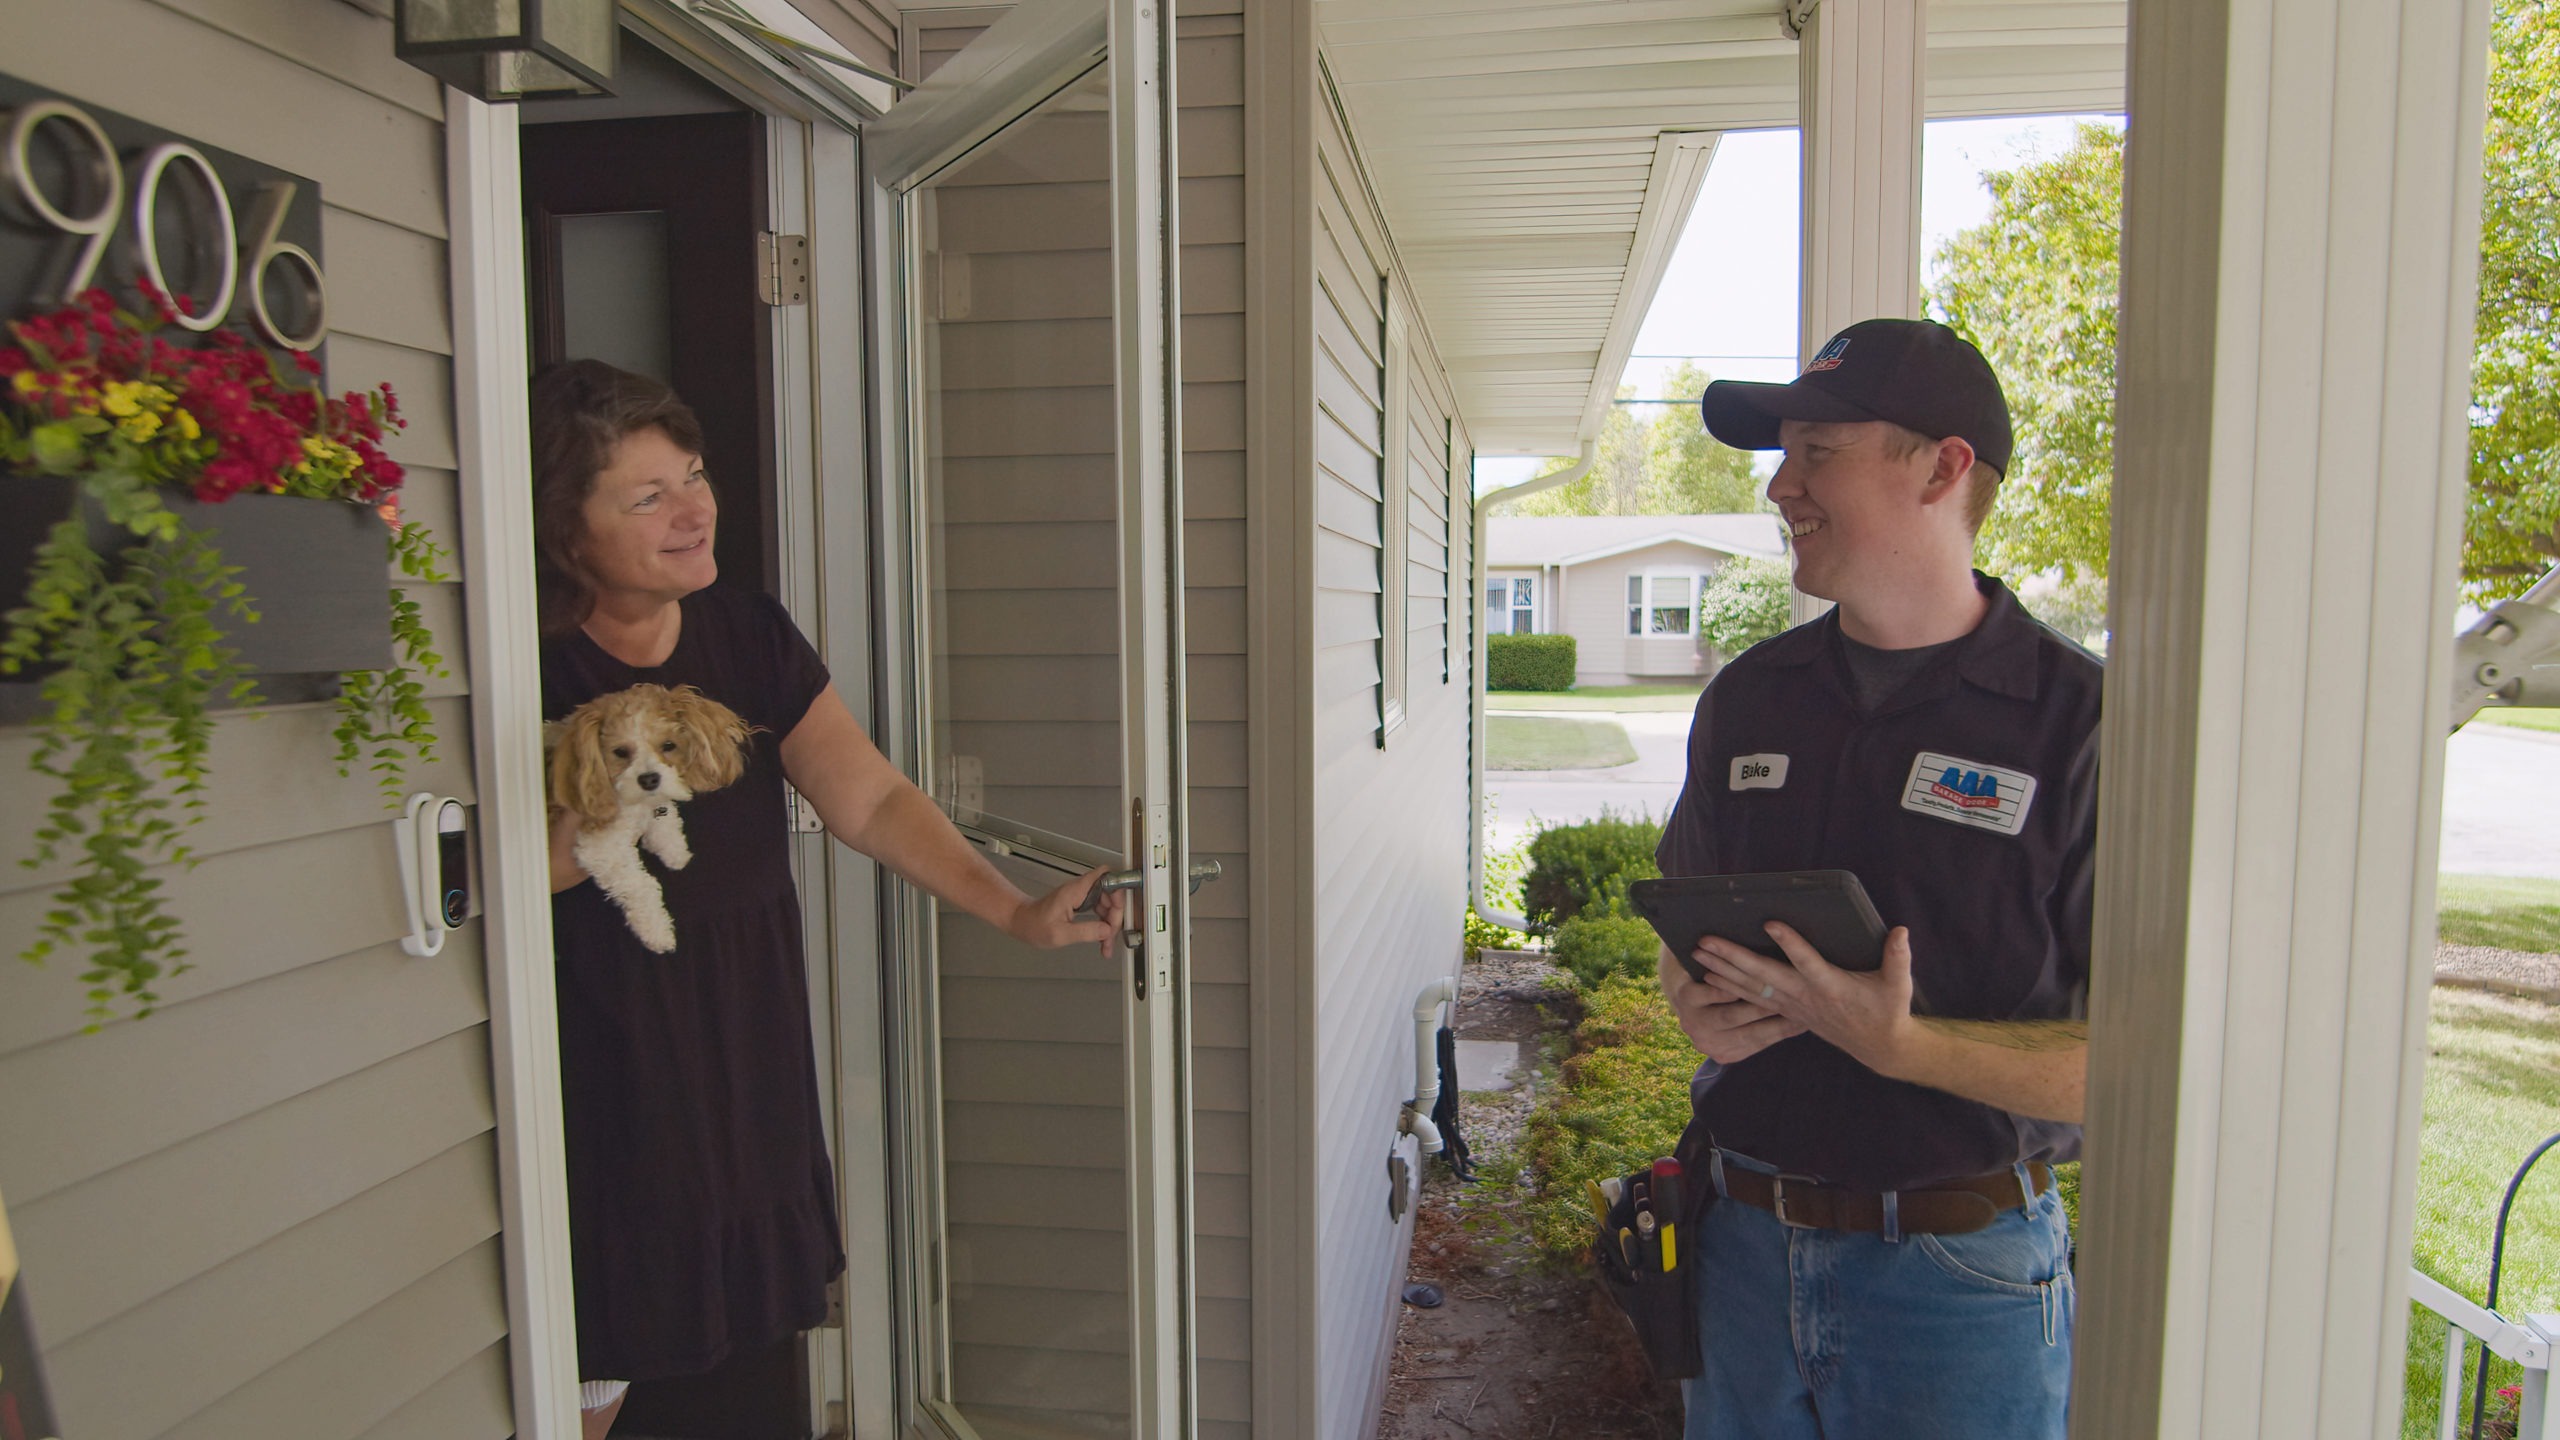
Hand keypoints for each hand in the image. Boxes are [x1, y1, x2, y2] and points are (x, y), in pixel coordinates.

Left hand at [1007, 866, 1125, 956]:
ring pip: (1107, 904)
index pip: (1106, 877)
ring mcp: (1081, 896)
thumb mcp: (1060, 934)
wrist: (1020, 922)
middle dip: (1115, 915)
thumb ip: (1085, 932)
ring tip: (1105, 943)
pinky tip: (1101, 938)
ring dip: (1110, 923)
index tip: (1120, 909)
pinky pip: (1099, 910)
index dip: (1118, 890)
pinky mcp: (1080, 903)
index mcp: (1074, 891)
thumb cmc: (1033, 925)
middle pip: (1110, 894)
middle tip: (1110, 935)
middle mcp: (1079, 890)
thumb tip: (1106, 931)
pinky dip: (1103, 924)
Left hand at [1691, 922, 1920, 1077]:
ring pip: (1751, 986)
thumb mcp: (1898, 985)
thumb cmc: (1888, 1010)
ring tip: (1698, 953)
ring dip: (1722, 970)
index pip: (1806, 961)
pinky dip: (1730, 987)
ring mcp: (1793, 1005)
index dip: (1789, 943)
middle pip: (1763, 974)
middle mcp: (1805, 996)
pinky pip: (1753, 998)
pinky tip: (1709, 977)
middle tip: (1706, 940)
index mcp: (1830, 985)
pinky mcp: (1787, 1011)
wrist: (1879, 1048)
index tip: (1770, 923)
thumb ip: (1898, 957)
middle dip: (1732, 956)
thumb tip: (1901, 931)